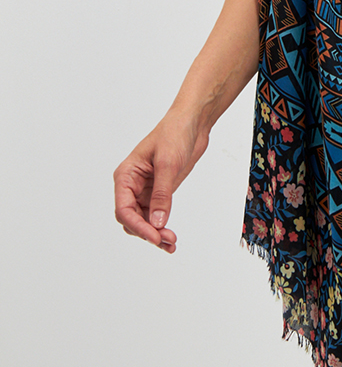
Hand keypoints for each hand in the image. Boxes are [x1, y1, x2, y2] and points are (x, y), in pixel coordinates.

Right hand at [113, 113, 209, 252]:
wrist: (193, 123)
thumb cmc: (174, 133)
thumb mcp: (168, 163)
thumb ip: (162, 193)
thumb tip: (158, 221)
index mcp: (126, 175)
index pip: (124, 209)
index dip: (137, 226)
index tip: (154, 235)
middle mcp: (132, 185)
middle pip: (132, 219)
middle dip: (147, 232)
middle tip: (167, 240)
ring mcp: (146, 190)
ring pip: (143, 221)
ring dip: (155, 233)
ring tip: (171, 243)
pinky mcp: (160, 192)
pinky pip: (156, 215)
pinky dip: (162, 227)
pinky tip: (170, 237)